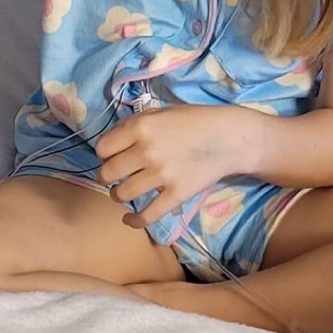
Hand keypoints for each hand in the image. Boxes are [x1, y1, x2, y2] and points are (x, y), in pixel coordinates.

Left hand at [93, 105, 263, 227]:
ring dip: (118, 195)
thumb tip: (112, 141)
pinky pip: (147, 215)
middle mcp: (147, 150)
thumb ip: (135, 124)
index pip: (103, 148)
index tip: (112, 156)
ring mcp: (161, 175)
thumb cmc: (196, 120)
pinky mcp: (176, 194)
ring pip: (122, 194)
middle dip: (108, 176)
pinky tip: (130, 219)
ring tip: (124, 192)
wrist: (230, 137)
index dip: (105, 153)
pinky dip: (134, 221)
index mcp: (141, 126)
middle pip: (107, 173)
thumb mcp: (162, 112)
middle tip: (117, 175)